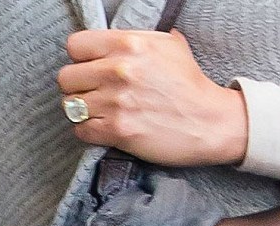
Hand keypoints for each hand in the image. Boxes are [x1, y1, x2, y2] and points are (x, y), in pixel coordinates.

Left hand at [57, 29, 247, 166]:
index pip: (75, 46)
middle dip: (80, 88)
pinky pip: (82, 131)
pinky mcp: (120, 131)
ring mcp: (116, 102)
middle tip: (96, 97)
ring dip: (84, 113)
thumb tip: (123, 39)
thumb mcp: (171, 47)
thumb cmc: (194, 88)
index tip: (93, 72)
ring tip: (101, 116)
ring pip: (71, 106)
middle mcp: (118, 71)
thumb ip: (140, 40)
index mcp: (127, 45)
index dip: (82, 61)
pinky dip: (90, 133)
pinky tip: (104, 132)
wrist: (212, 124)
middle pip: (67, 78)